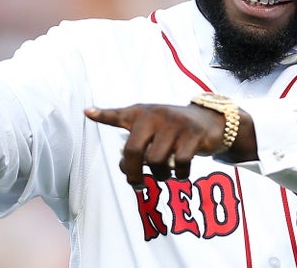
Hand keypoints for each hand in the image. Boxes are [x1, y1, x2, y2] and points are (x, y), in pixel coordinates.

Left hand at [85, 103, 226, 188]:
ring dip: (160, 176)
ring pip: (156, 161)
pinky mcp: (193, 134)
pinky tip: (181, 174)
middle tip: (137, 184)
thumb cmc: (173, 128)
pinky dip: (180, 175)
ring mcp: (175, 124)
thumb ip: (134, 140)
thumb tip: (122, 164)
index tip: (87, 112)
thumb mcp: (152, 125)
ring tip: (164, 175)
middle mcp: (156, 115)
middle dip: (132, 173)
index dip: (103, 115)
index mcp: (142, 113)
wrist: (209, 121)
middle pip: (134, 151)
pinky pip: (180, 163)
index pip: (118, 115)